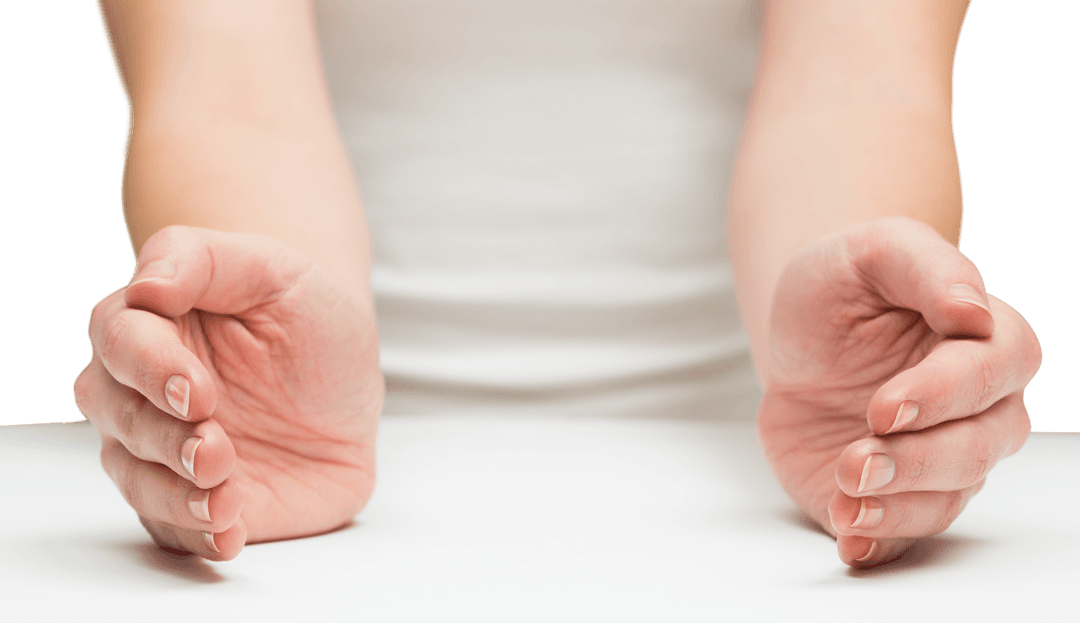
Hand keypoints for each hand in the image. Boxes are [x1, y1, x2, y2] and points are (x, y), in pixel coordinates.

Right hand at [74, 226, 383, 559]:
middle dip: (163, 439)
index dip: (151, 369)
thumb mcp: (277, 271)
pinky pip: (176, 530)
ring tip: (223, 500)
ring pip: (136, 480)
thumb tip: (145, 286)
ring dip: (174, 496)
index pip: (121, 342)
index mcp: (152, 326)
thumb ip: (206, 260)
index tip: (197, 393)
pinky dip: (197, 537)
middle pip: (119, 417)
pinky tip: (229, 535)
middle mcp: (142, 393)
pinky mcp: (195, 502)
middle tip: (215, 449)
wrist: (350, 386)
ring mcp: (165, 453)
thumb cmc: (307, 317)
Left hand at [756, 216, 1041, 568]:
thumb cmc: (844, 287)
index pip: (991, 373)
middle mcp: (981, 410)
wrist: (798, 341)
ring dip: (896, 506)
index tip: (884, 408)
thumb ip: (926, 267)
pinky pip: (907, 533)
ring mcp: (941, 459)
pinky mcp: (899, 495)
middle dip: (916, 461)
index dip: (942, 395)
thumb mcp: (872, 252)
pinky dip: (880, 541)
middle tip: (856, 462)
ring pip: (947, 498)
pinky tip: (850, 539)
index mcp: (988, 342)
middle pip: (976, 449)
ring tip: (846, 498)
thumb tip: (974, 313)